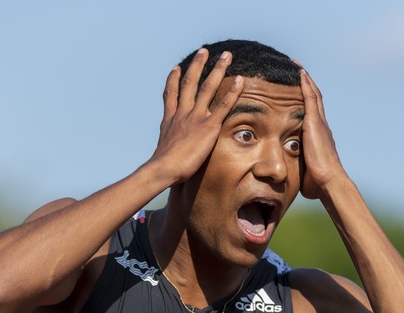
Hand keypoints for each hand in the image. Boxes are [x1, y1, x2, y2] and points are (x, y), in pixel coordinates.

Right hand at [150, 48, 244, 183]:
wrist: (164, 168)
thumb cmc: (162, 168)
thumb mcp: (163, 153)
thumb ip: (169, 148)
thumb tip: (167, 156)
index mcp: (170, 120)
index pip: (170, 96)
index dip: (172, 80)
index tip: (176, 68)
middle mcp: (182, 114)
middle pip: (189, 84)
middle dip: (197, 66)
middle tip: (203, 52)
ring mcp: (195, 118)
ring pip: (207, 87)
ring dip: (217, 69)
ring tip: (226, 55)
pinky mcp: (208, 127)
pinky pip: (223, 105)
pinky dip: (232, 91)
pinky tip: (240, 80)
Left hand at [298, 68, 346, 199]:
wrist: (329, 182)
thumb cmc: (317, 184)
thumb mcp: (304, 173)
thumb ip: (297, 169)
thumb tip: (286, 178)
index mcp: (319, 137)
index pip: (312, 114)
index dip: (306, 101)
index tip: (297, 91)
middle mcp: (322, 126)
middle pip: (314, 99)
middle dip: (305, 84)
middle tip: (296, 69)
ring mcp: (320, 123)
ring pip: (313, 94)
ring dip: (305, 79)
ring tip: (295, 64)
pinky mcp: (315, 123)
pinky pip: (310, 97)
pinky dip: (305, 83)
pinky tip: (298, 71)